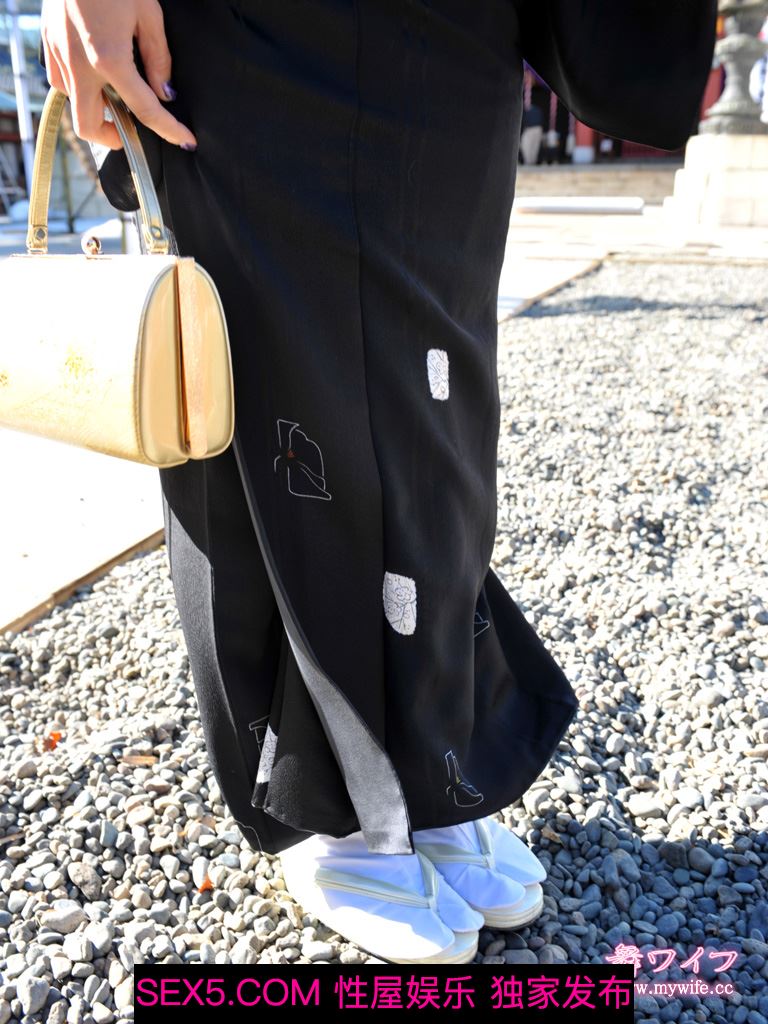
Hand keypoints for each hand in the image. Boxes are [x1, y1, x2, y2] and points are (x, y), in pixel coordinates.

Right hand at [40, 0, 196, 150]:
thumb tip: (166, 93)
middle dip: (113, 137)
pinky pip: (61, 80)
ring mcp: (59, 55)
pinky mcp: (48, 42)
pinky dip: (79, 87)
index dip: (169, 131)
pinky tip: (95, 73)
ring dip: (95, 109)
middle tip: (133, 130)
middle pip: (90, 127)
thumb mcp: (148, 14)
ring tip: (116, 95)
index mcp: (110, 59)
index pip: (145, 110)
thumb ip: (158, 59)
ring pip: (73, 104)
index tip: (186, 141)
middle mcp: (80, 65)